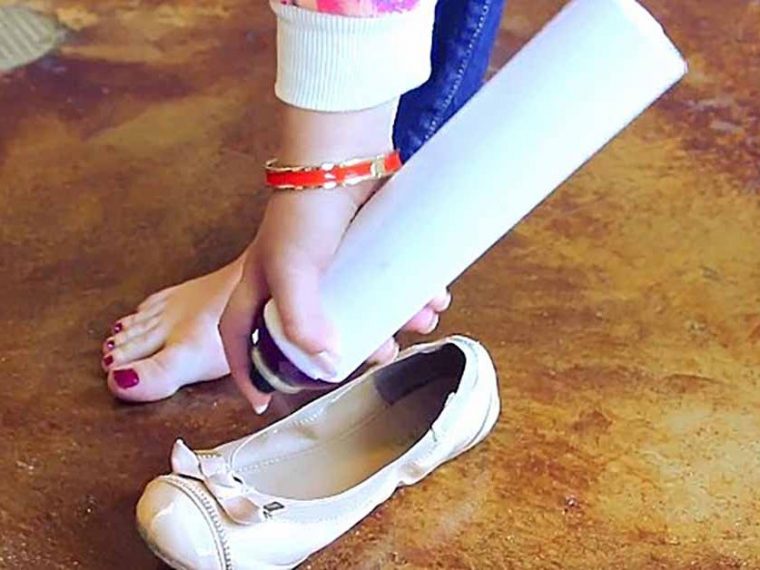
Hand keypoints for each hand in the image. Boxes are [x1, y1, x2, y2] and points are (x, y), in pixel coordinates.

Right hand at [218, 182, 450, 412]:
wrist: (346, 154)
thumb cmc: (306, 207)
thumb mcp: (291, 268)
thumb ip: (299, 319)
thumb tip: (326, 363)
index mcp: (262, 284)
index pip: (241, 336)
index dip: (248, 370)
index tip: (261, 400)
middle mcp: (294, 277)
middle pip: (314, 330)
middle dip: (350, 348)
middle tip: (376, 356)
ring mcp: (332, 262)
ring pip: (359, 307)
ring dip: (391, 321)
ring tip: (417, 324)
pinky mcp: (363, 247)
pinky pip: (385, 281)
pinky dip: (410, 293)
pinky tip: (432, 299)